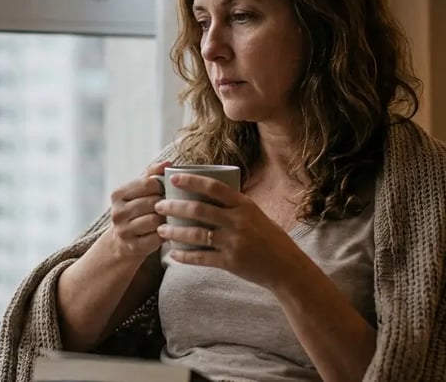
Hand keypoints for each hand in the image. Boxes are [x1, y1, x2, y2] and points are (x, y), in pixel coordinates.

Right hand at [106, 161, 171, 259]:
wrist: (124, 241)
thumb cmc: (137, 209)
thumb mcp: (140, 190)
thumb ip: (152, 174)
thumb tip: (167, 163)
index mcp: (118, 194)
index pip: (148, 183)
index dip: (161, 186)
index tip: (164, 191)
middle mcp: (117, 212)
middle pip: (153, 202)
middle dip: (165, 204)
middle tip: (169, 206)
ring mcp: (124, 231)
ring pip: (155, 220)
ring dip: (165, 219)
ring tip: (168, 218)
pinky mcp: (133, 247)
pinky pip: (157, 238)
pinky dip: (165, 234)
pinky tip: (166, 231)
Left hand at [153, 173, 311, 290]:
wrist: (287, 267)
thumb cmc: (269, 238)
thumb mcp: (255, 215)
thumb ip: (234, 206)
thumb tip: (207, 193)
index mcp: (244, 205)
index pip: (214, 187)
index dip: (192, 181)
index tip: (173, 178)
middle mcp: (238, 221)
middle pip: (199, 210)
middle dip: (175, 207)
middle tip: (159, 205)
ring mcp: (234, 242)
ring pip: (196, 234)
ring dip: (175, 232)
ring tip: (160, 229)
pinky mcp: (231, 262)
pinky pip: (202, 258)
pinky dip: (185, 256)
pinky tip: (173, 254)